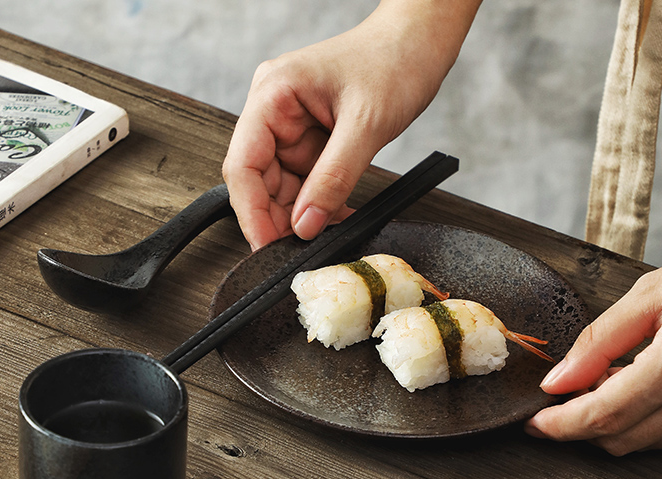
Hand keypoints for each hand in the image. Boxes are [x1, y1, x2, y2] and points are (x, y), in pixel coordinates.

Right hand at [222, 0, 480, 249]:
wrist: (418, 42)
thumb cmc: (394, 60)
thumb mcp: (366, 125)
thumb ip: (333, 179)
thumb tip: (305, 225)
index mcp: (273, 94)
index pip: (243, 165)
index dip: (251, 212)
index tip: (266, 246)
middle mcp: (274, 112)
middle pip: (259, 182)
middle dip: (278, 220)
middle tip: (300, 252)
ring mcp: (292, 128)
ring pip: (282, 190)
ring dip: (303, 218)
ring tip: (328, 236)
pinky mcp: (311, 142)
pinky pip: (306, 185)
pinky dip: (320, 207)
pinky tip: (337, 220)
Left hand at [525, 247, 661, 453]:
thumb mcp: (651, 295)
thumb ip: (597, 341)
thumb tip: (557, 380)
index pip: (602, 415)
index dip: (559, 425)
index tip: (533, 423)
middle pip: (618, 438)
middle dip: (578, 425)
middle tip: (564, 393)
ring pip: (642, 442)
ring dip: (610, 421)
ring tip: (607, 378)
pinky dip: (639, 419)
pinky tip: (636, 386)